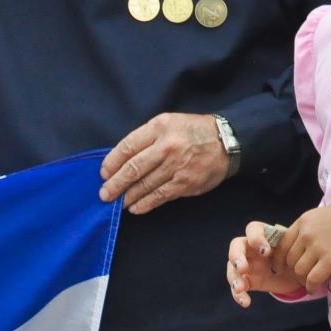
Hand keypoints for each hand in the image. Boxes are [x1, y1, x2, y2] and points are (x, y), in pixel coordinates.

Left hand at [99, 111, 230, 213]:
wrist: (226, 142)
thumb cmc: (192, 131)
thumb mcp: (168, 122)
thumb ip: (147, 138)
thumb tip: (122, 159)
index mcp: (160, 127)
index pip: (128, 147)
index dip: (112, 162)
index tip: (103, 173)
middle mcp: (167, 146)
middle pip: (134, 168)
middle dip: (116, 183)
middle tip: (104, 194)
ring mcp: (176, 166)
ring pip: (145, 185)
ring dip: (128, 196)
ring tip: (118, 202)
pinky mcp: (185, 183)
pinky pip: (160, 196)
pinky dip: (145, 204)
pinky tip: (135, 208)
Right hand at [226, 221, 305, 306]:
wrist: (298, 274)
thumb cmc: (297, 256)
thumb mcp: (296, 250)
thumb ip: (291, 248)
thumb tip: (294, 253)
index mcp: (264, 234)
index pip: (253, 229)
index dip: (256, 239)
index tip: (266, 251)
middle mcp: (251, 247)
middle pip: (236, 246)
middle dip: (236, 256)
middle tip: (242, 268)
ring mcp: (247, 264)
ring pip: (232, 268)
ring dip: (234, 278)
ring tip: (240, 288)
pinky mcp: (247, 281)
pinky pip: (237, 287)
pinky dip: (239, 295)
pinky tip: (245, 302)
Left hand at [279, 202, 330, 293]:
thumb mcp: (323, 216)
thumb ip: (308, 228)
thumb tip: (297, 245)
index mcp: (304, 221)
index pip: (282, 244)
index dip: (279, 259)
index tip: (280, 268)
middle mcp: (307, 233)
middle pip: (290, 259)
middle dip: (293, 271)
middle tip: (301, 276)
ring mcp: (317, 247)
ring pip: (299, 271)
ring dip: (303, 279)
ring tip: (310, 282)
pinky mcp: (329, 261)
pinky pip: (312, 280)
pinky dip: (311, 287)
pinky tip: (314, 289)